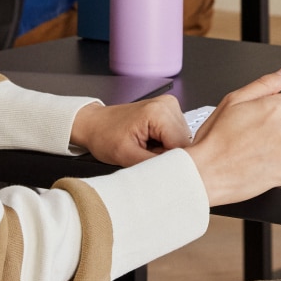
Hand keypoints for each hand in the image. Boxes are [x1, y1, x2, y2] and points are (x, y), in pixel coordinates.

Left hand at [69, 95, 190, 166]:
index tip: (157, 168)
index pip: (183, 147)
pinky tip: (150, 143)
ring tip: (146, 148)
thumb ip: (153, 166)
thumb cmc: (104, 135)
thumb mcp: (126, 156)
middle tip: (146, 155)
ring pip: (183, 141)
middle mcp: (168, 105)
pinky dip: (166, 144)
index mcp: (159, 112)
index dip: (172, 163)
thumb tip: (174, 176)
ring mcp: (170, 106)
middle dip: (168, 156)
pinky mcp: (169, 111)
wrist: (95, 124)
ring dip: (167, 151)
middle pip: (185, 143)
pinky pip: (177, 135)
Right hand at [187, 65, 280, 205]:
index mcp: (274, 108)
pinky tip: (256, 165)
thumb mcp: (234, 100)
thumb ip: (266, 83)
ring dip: (274, 148)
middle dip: (274, 128)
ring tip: (249, 152)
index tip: (263, 118)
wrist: (206, 173)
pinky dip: (275, 167)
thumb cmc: (215, 139)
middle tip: (249, 136)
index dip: (277, 108)